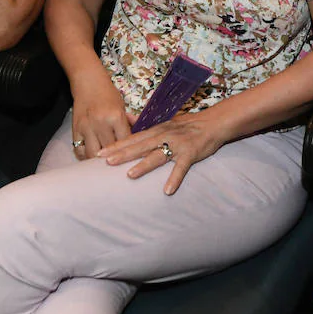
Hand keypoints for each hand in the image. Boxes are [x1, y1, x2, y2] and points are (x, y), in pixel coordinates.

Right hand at [70, 69, 131, 159]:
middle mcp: (101, 123)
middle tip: (120, 164)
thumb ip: (129, 124)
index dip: (130, 151)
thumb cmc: (108, 95)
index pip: (125, 141)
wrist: (88, 83)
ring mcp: (86, 128)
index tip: (133, 157)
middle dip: (116, 158)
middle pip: (110, 150)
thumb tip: (140, 139)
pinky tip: (92, 157)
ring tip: (105, 164)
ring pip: (93, 154)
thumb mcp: (122, 107)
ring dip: (99, 161)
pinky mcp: (75, 130)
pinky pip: (79, 150)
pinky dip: (85, 156)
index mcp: (116, 117)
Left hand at [98, 111, 228, 194]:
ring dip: (144, 165)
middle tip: (106, 162)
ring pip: (157, 155)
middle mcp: (164, 136)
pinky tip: (167, 191)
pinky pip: (181, 168)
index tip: (99, 153)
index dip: (116, 146)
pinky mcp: (191, 153)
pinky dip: (174, 178)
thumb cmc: (189, 126)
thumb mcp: (167, 125)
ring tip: (130, 175)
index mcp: (156, 130)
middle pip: (139, 146)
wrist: (213, 122)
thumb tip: (132, 136)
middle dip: (122, 154)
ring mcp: (177, 144)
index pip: (132, 138)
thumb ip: (150, 132)